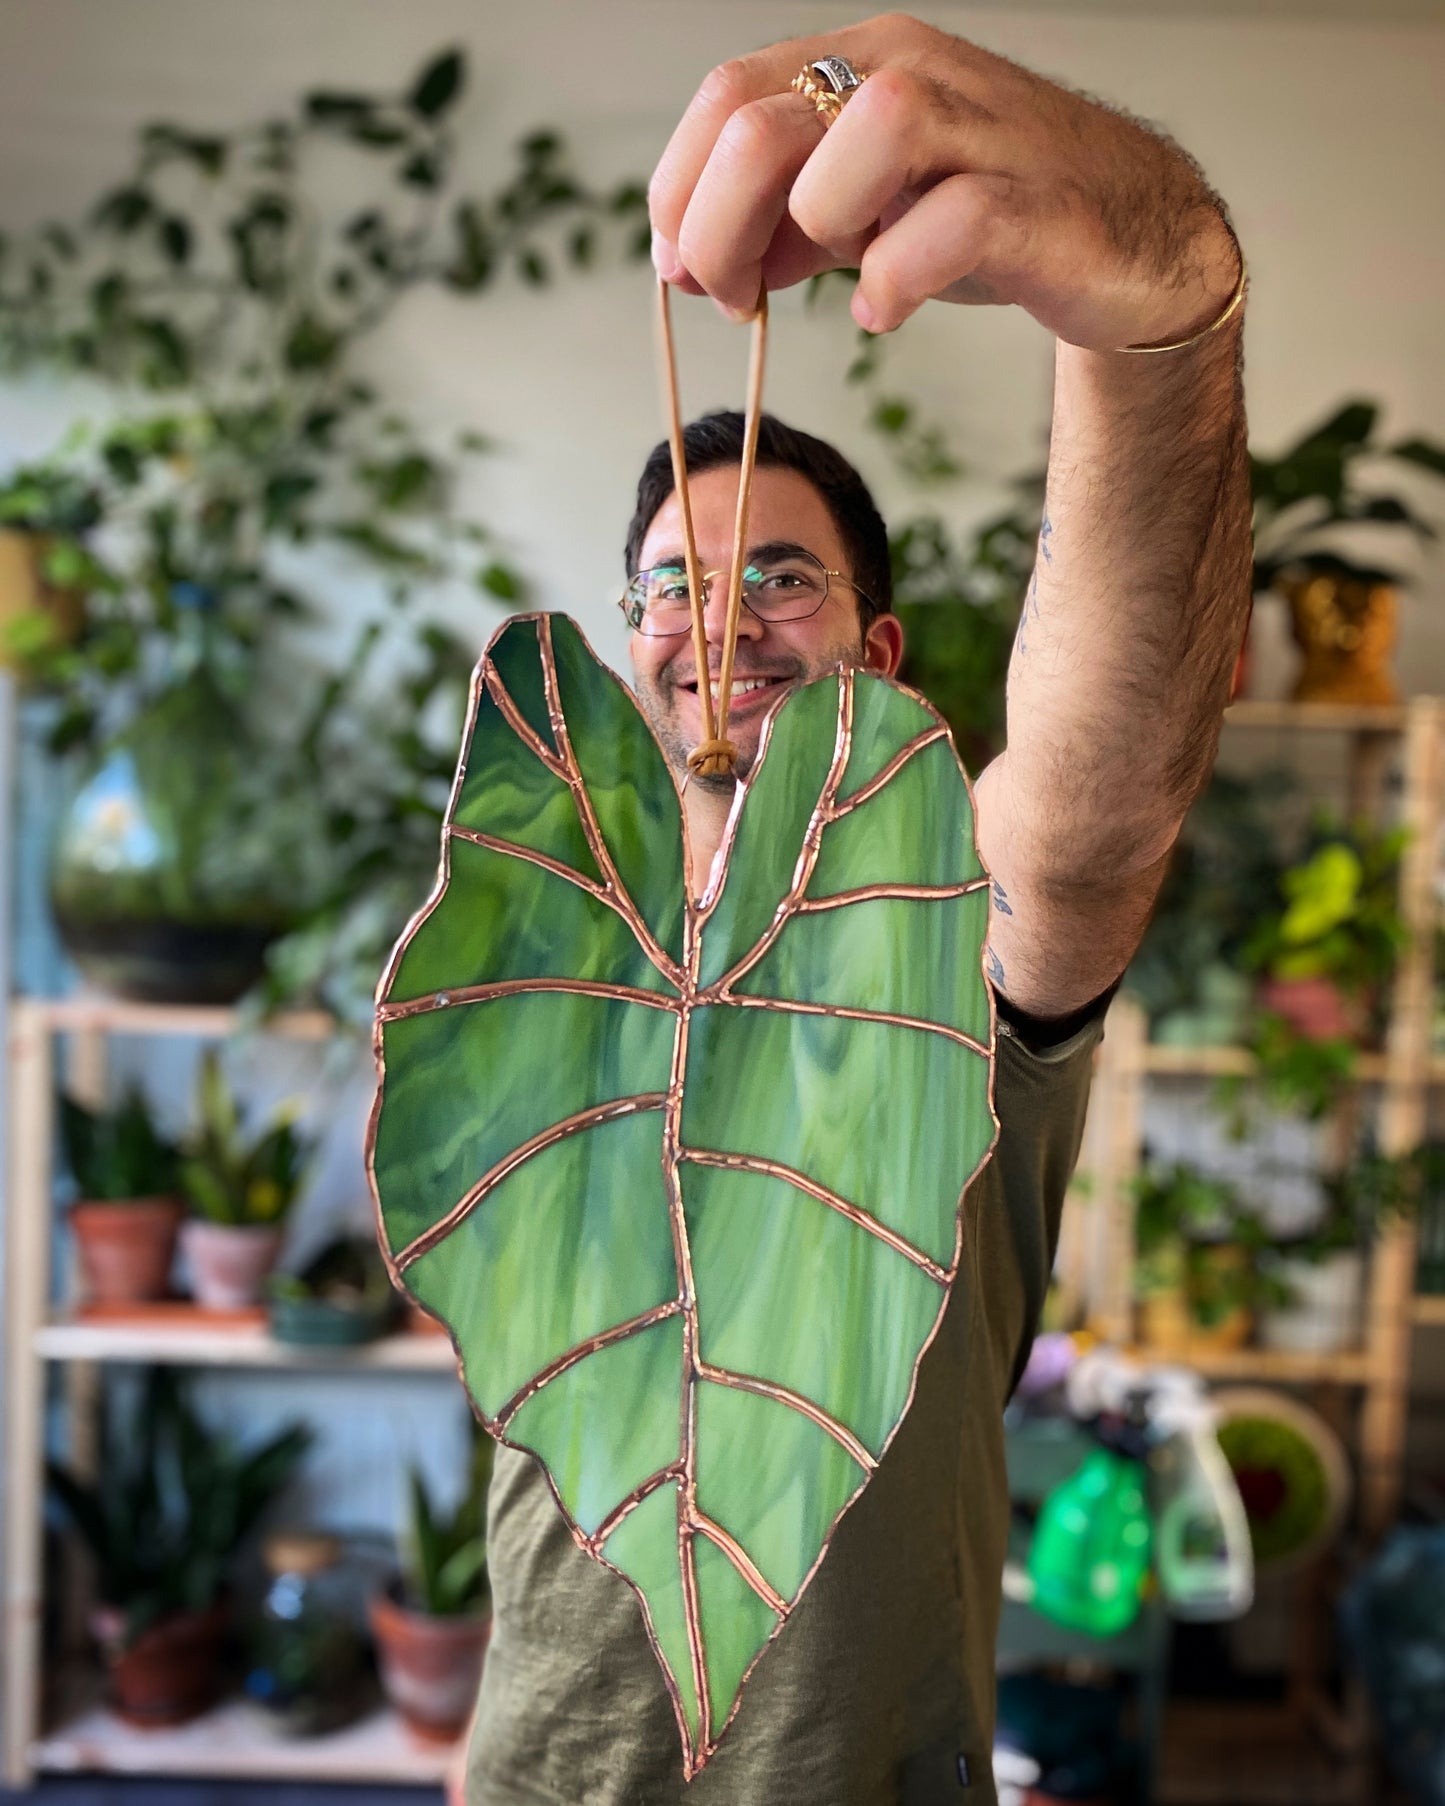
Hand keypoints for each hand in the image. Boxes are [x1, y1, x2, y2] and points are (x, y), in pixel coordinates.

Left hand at [650, 13, 1238, 350]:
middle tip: (736, 298)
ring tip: (838, 275)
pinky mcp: (1033, 202)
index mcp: (859, 66)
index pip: (728, 96)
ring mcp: (979, 132)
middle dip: (719, 228)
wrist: (1133, 237)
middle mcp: (912, 75)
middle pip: (767, 121)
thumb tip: (694, 262)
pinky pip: (953, 222)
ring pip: (868, 130)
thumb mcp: (865, 215)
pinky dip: (899, 277)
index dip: (680, 191)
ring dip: (821, 222)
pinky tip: (887, 311)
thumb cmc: (993, 212)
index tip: (684, 270)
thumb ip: (784, 227)